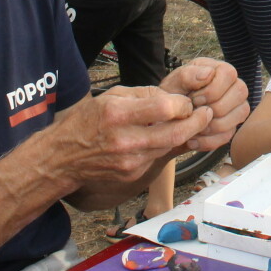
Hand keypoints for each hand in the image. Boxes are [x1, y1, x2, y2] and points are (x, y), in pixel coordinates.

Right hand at [48, 86, 210, 188]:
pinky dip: (166, 147)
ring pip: (169, 147)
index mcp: (118, 114)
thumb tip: (171, 96)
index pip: (164, 108)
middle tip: (207, 113)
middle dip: (197, 122)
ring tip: (192, 123)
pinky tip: (168, 137)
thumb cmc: (87, 121)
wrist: (63, 158)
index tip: (187, 101)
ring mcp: (130, 161)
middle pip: (175, 133)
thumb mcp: (110, 96)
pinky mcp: (132, 175)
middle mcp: (125, 140)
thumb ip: (143, 95)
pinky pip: (157, 158)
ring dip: (185, 135)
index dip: (182, 104)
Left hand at [161, 59, 249, 151]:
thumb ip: (187, 75)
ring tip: (192, 126)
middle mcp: (232, 85)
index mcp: (219, 70)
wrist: (167, 120)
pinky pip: (228, 135)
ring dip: (211, 125)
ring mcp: (236, 106)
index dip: (212, 90)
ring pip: (240, 114)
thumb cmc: (172, 96)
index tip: (193, 99)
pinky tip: (193, 138)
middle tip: (194, 112)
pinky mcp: (231, 126)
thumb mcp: (174, 83)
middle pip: (240, 92)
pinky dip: (207, 140)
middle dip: (214, 107)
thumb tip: (208, 73)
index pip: (229, 73)